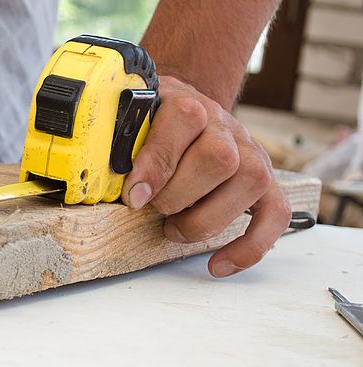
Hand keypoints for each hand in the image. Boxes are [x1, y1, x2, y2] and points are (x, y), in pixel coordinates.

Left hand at [121, 75, 290, 276]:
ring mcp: (251, 154)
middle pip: (219, 157)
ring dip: (206, 219)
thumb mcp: (130, 116)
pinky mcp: (265, 183)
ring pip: (249, 183)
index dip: (157, 162)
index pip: (184, 120)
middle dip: (179, 195)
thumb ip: (115, 134)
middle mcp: (225, 126)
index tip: (134, 194)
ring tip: (173, 229)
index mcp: (187, 103)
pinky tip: (218, 264)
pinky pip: (274, 214)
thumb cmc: (153, 123)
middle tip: (153, 207)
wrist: (187, 110)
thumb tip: (93, 165)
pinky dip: (250, 246)